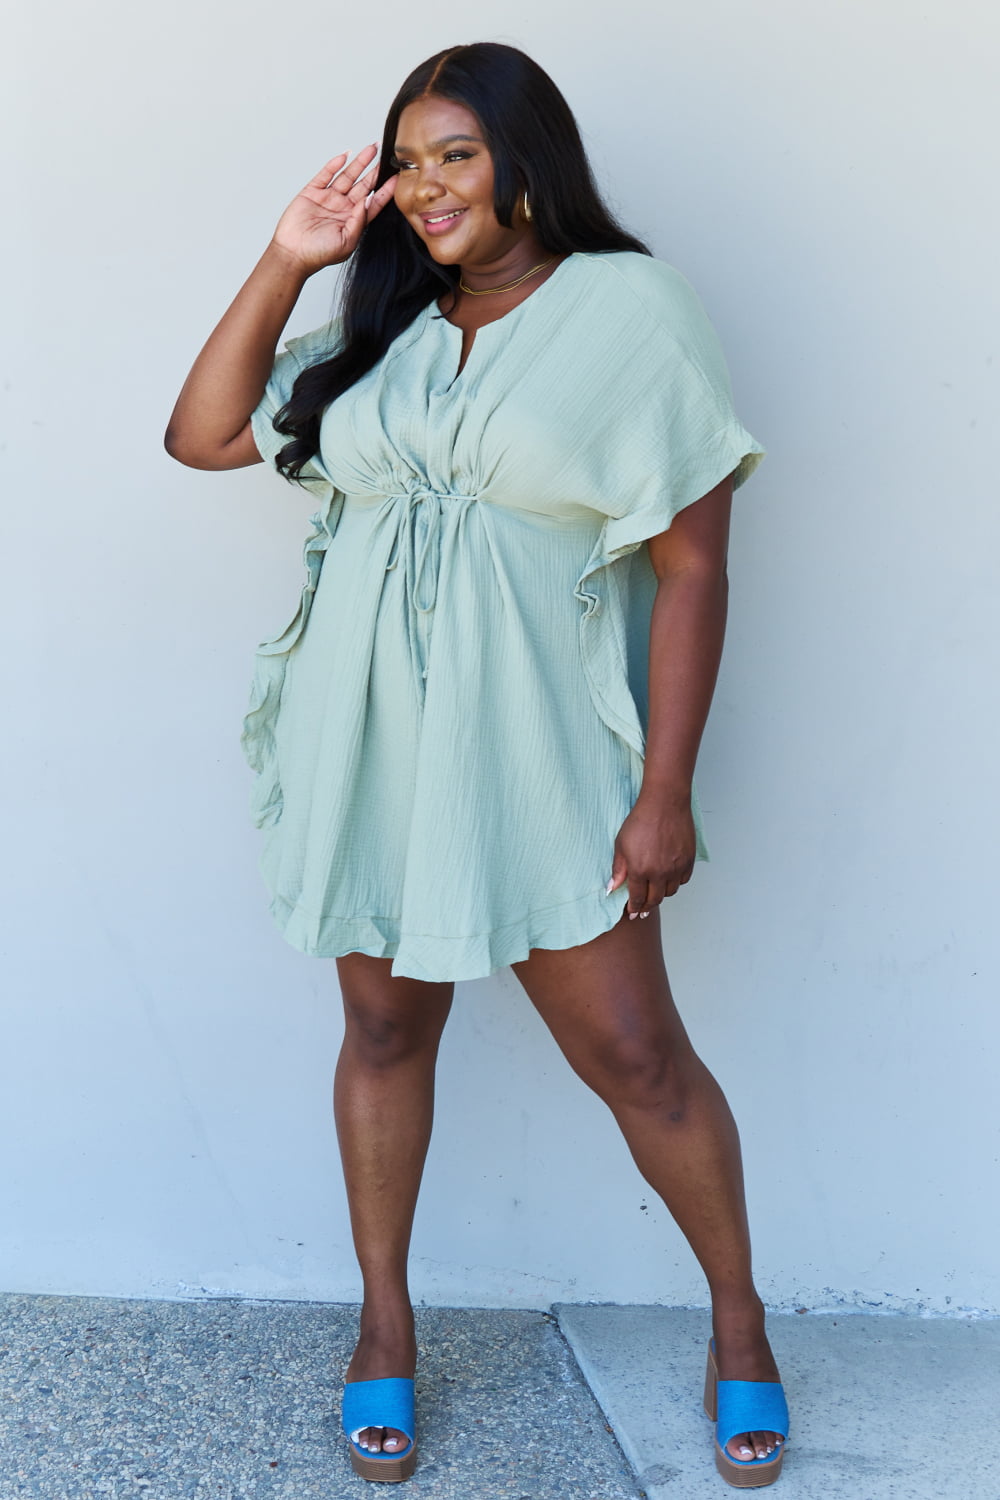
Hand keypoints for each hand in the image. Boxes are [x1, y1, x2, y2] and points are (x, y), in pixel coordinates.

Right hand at [270, 145, 397, 275]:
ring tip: (371, 149)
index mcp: (354, 221)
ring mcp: (328, 199)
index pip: (374, 202)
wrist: (293, 254)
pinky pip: (325, 174)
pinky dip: (334, 164)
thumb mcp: (347, 242)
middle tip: (385, 157)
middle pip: (363, 185)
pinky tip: (345, 155)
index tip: (397, 177)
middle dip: (374, 171)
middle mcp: (343, 208)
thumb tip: (367, 200)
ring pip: (347, 176)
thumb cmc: (319, 254)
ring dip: (359, 162)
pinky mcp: (313, 192)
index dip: (385, 189)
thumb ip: (359, 221)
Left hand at [607, 792, 696, 918]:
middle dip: (647, 907)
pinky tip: (669, 879)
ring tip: (655, 892)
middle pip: (654, 900)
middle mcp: (659, 873)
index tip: (632, 913)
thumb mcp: (621, 844)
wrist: (664, 804)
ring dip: (661, 894)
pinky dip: (675, 882)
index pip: (637, 899)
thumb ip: (618, 869)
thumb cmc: (641, 820)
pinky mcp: (688, 861)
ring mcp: (676, 868)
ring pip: (670, 892)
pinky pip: (683, 880)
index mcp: (639, 870)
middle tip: (643, 910)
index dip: (634, 908)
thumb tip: (612, 888)